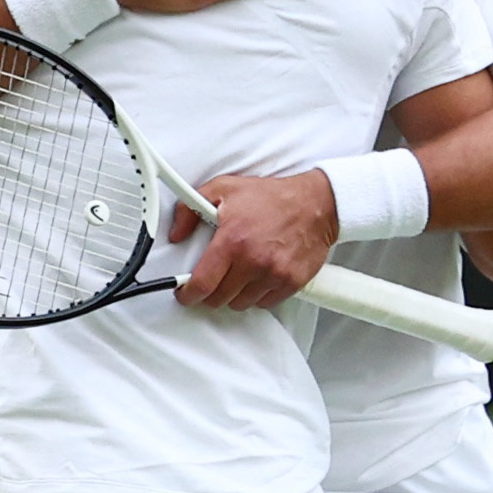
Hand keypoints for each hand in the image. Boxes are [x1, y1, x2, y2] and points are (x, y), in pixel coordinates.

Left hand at [171, 168, 339, 310]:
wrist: (316, 204)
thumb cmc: (272, 197)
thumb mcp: (224, 188)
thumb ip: (191, 208)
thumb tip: (176, 233)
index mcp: (233, 241)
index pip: (202, 284)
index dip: (188, 294)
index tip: (185, 294)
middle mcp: (253, 261)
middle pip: (219, 298)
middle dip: (211, 292)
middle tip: (213, 280)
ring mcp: (274, 274)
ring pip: (242, 303)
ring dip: (235, 293)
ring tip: (239, 274)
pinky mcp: (291, 282)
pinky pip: (265, 303)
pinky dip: (258, 294)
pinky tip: (259, 276)